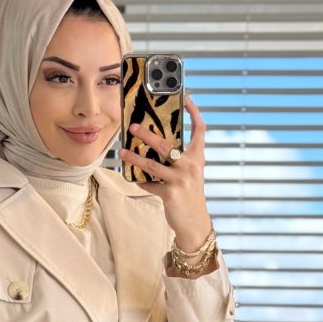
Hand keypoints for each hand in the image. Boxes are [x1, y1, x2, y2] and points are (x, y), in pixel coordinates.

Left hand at [118, 93, 212, 251]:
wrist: (194, 223)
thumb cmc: (190, 195)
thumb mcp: (190, 174)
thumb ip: (179, 160)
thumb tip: (156, 145)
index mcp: (197, 158)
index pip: (200, 130)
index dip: (194, 113)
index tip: (186, 98)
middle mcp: (190, 167)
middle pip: (167, 145)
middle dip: (148, 135)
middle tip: (133, 127)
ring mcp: (180, 180)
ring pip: (153, 165)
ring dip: (135, 157)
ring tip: (122, 152)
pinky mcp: (170, 194)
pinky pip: (149, 184)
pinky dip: (140, 181)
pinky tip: (132, 177)